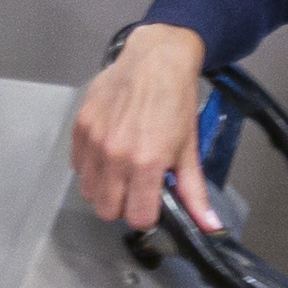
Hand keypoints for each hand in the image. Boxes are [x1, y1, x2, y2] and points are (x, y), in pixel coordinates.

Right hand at [67, 26, 216, 236]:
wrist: (155, 60)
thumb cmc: (175, 102)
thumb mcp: (188, 149)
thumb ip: (193, 192)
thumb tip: (210, 226)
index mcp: (146, 164)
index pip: (137, 218)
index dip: (146, 214)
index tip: (152, 202)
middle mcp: (115, 156)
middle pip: (106, 210)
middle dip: (122, 205)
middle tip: (135, 188)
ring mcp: (93, 141)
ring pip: (88, 192)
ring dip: (103, 189)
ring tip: (120, 171)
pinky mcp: (79, 127)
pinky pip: (76, 166)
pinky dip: (90, 168)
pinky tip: (107, 153)